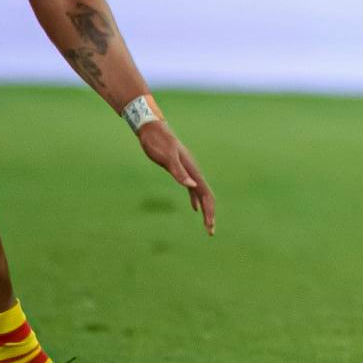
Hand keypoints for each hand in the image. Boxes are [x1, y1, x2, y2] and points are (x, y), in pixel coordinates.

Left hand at [138, 121, 215, 235]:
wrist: (152, 130)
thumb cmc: (158, 143)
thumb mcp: (166, 158)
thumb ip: (179, 172)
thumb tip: (193, 187)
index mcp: (193, 171)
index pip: (206, 194)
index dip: (209, 211)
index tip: (209, 226)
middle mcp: (193, 172)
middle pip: (207, 196)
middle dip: (210, 214)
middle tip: (210, 231)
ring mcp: (188, 172)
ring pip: (201, 194)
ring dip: (205, 209)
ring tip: (207, 224)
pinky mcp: (180, 171)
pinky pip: (193, 190)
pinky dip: (195, 200)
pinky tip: (194, 208)